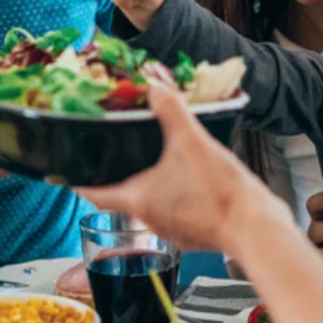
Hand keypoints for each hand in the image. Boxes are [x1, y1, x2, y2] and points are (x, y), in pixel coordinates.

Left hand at [77, 85, 289, 252]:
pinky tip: (189, 181)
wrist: (257, 227)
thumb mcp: (192, 141)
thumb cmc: (219, 191)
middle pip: (120, 197)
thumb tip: (155, 88)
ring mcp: (170, 231)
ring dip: (149, 186)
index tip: (66, 169)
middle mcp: (148, 220)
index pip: (92, 192)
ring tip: (157, 162)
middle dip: (119, 176)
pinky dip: (175, 197)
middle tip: (118, 152)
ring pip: (149, 205)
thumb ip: (171, 111)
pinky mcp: (193, 235)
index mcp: (137, 199)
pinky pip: (175, 213)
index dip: (76, 180)